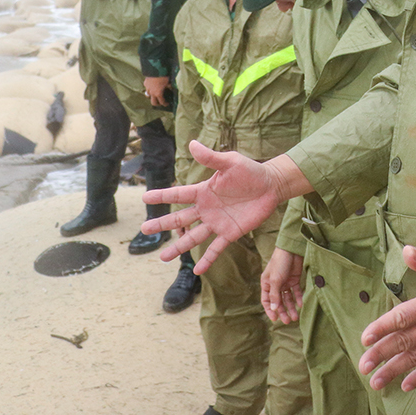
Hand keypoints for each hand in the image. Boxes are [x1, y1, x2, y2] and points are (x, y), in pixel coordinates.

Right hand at [140, 142, 309, 272]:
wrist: (271, 185)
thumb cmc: (250, 171)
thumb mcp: (230, 162)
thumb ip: (211, 158)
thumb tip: (191, 143)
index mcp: (204, 191)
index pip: (178, 194)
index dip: (162, 196)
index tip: (144, 198)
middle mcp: (206, 209)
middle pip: (180, 218)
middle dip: (162, 224)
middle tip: (144, 229)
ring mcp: (217, 222)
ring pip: (193, 237)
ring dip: (179, 247)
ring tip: (163, 258)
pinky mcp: (231, 233)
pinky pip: (216, 248)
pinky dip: (207, 259)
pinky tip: (197, 271)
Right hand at [143, 76, 171, 106]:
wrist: (155, 69)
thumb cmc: (163, 77)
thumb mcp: (168, 83)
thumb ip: (169, 87)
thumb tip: (171, 89)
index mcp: (158, 94)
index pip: (161, 102)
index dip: (165, 104)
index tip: (167, 104)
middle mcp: (152, 93)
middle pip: (153, 102)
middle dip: (157, 104)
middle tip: (160, 102)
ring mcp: (147, 88)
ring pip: (149, 95)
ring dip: (152, 96)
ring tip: (155, 94)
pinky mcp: (145, 83)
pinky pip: (147, 88)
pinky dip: (150, 89)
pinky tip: (152, 86)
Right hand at [261, 248, 304, 323]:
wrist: (292, 249)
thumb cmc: (279, 262)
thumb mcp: (275, 280)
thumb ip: (274, 295)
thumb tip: (273, 309)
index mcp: (266, 284)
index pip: (266, 301)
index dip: (270, 310)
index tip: (275, 319)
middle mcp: (275, 284)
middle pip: (278, 301)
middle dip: (282, 311)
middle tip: (287, 321)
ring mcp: (285, 282)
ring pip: (287, 298)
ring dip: (291, 307)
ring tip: (295, 317)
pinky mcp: (294, 279)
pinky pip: (296, 292)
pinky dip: (298, 298)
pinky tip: (301, 305)